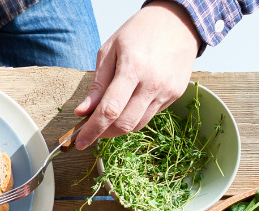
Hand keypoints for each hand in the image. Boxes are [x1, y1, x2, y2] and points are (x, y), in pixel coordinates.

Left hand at [73, 1, 200, 149]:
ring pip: (138, 124)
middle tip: (91, 131)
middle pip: (124, 124)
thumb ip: (97, 84)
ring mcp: (167, 90)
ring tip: (107, 118)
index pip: (109, 111)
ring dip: (118, 128)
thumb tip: (83, 112)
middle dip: (103, 133)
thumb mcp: (110, 50)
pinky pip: (150, 115)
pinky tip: (128, 104)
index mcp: (133, 69)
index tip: (79, 142)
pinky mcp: (176, 94)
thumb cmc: (140, 31)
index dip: (92, 131)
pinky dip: (134, 117)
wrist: (179, 21)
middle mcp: (153, 83)